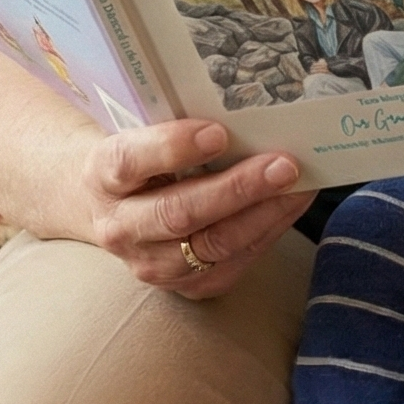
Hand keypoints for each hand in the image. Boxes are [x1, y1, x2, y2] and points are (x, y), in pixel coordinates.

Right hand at [82, 119, 312, 300]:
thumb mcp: (138, 134)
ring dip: (263, 214)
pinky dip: (267, 231)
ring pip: (212, 245)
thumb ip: (175, 129)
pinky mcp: (184, 286)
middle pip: (179, 213)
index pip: (132, 162)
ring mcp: (150, 264)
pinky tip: (290, 205)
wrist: (108, 211)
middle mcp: (121, 228)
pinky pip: (233, 262)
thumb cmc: (137, 161)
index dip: (175, 147)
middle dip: (238, 189)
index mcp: (104, 176)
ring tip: (299, 185)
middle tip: (283, 165)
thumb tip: (244, 116)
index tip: (219, 133)